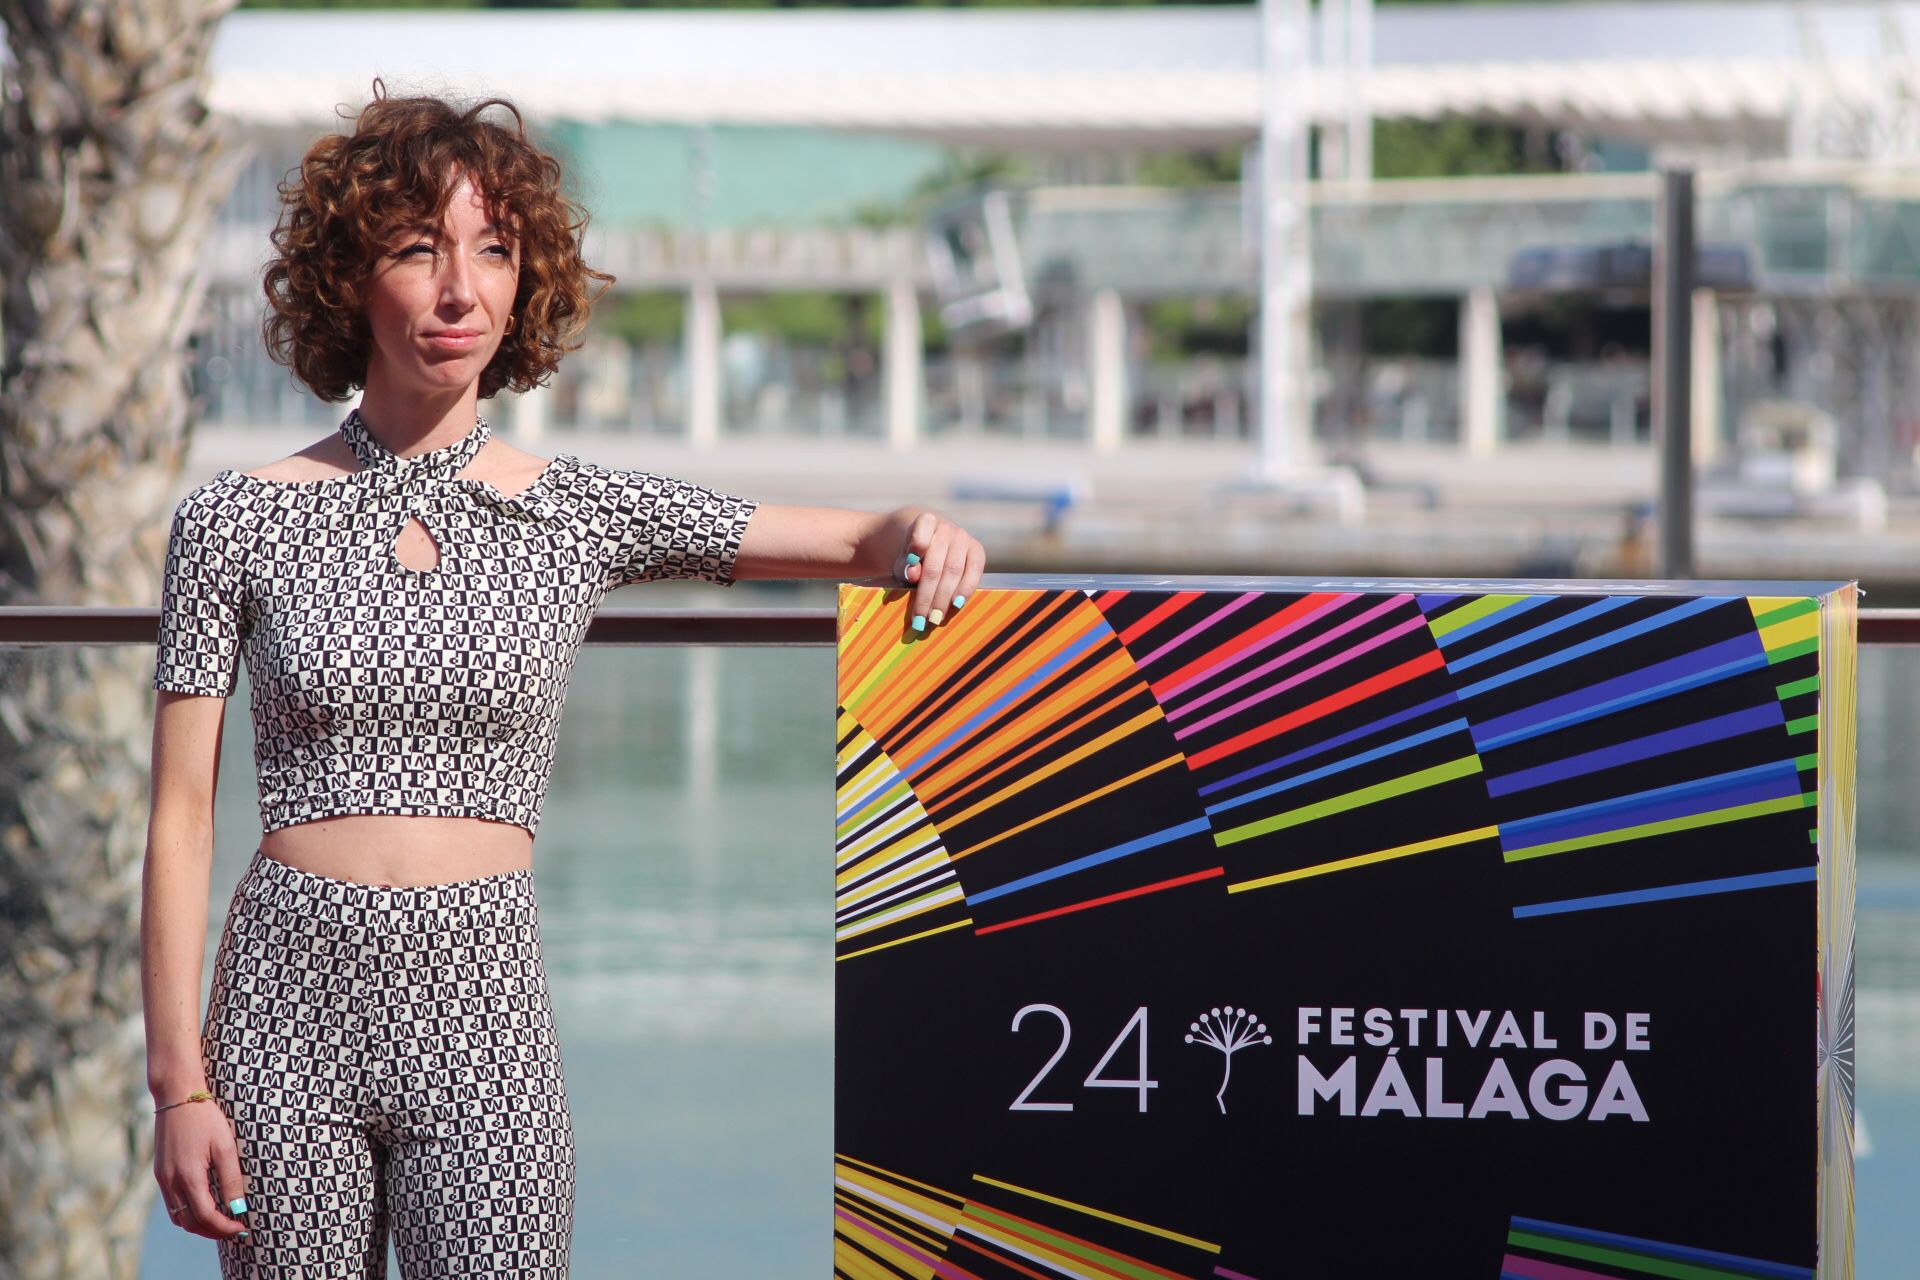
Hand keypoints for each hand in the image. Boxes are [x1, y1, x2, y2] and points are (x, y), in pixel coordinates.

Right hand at [154, 1100, 249, 1240]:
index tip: (242, 1228)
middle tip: (235, 1230)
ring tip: (222, 1222)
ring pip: (179, 1217)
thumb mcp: (225, 1147)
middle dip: (213, 1231)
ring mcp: (162, 1179)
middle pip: (191, 1223)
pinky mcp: (160, 1174)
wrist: (177, 1096)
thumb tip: (239, 1208)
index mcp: (188, 1176)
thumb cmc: (206, 1118)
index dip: (225, 1227)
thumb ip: (231, 1179)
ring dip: (200, 1225)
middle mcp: (171, 1182)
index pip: (206, 1217)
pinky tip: (204, 1207)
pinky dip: (188, 1214)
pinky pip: (172, 1205)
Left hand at [894, 510, 984, 633]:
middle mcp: (946, 528)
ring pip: (954, 572)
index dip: (916, 550)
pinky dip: (965, 590)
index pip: (921, 534)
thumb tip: (913, 574)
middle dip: (927, 596)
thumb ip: (902, 564)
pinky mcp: (977, 551)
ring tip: (934, 619)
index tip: (909, 575)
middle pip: (935, 566)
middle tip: (919, 620)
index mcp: (924, 521)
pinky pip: (973, 572)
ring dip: (944, 599)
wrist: (925, 538)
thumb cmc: (906, 550)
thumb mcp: (897, 555)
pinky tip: (956, 605)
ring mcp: (964, 538)